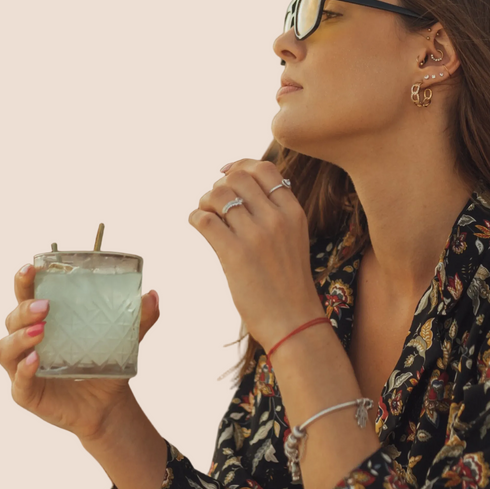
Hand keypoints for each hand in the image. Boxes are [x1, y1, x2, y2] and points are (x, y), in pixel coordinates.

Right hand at [0, 262, 161, 440]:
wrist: (109, 407)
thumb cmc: (106, 368)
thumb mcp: (125, 342)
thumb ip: (139, 320)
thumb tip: (153, 295)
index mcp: (42, 323)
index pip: (25, 297)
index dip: (23, 282)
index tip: (30, 268)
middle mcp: (26, 343)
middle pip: (11, 320)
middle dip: (24, 310)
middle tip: (46, 306)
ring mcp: (22, 369)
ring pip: (5, 349)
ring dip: (19, 337)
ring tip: (41, 331)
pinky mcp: (26, 394)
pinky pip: (18, 381)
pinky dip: (24, 370)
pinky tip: (36, 360)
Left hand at [188, 159, 324, 350]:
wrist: (294, 322)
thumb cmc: (289, 285)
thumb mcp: (293, 241)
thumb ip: (275, 215)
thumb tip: (241, 192)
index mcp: (293, 213)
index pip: (265, 169)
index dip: (240, 166)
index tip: (227, 175)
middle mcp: (276, 219)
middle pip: (238, 177)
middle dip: (220, 186)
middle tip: (215, 205)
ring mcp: (256, 235)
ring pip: (219, 194)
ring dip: (206, 201)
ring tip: (207, 217)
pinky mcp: (234, 254)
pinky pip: (204, 220)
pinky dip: (195, 218)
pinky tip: (199, 228)